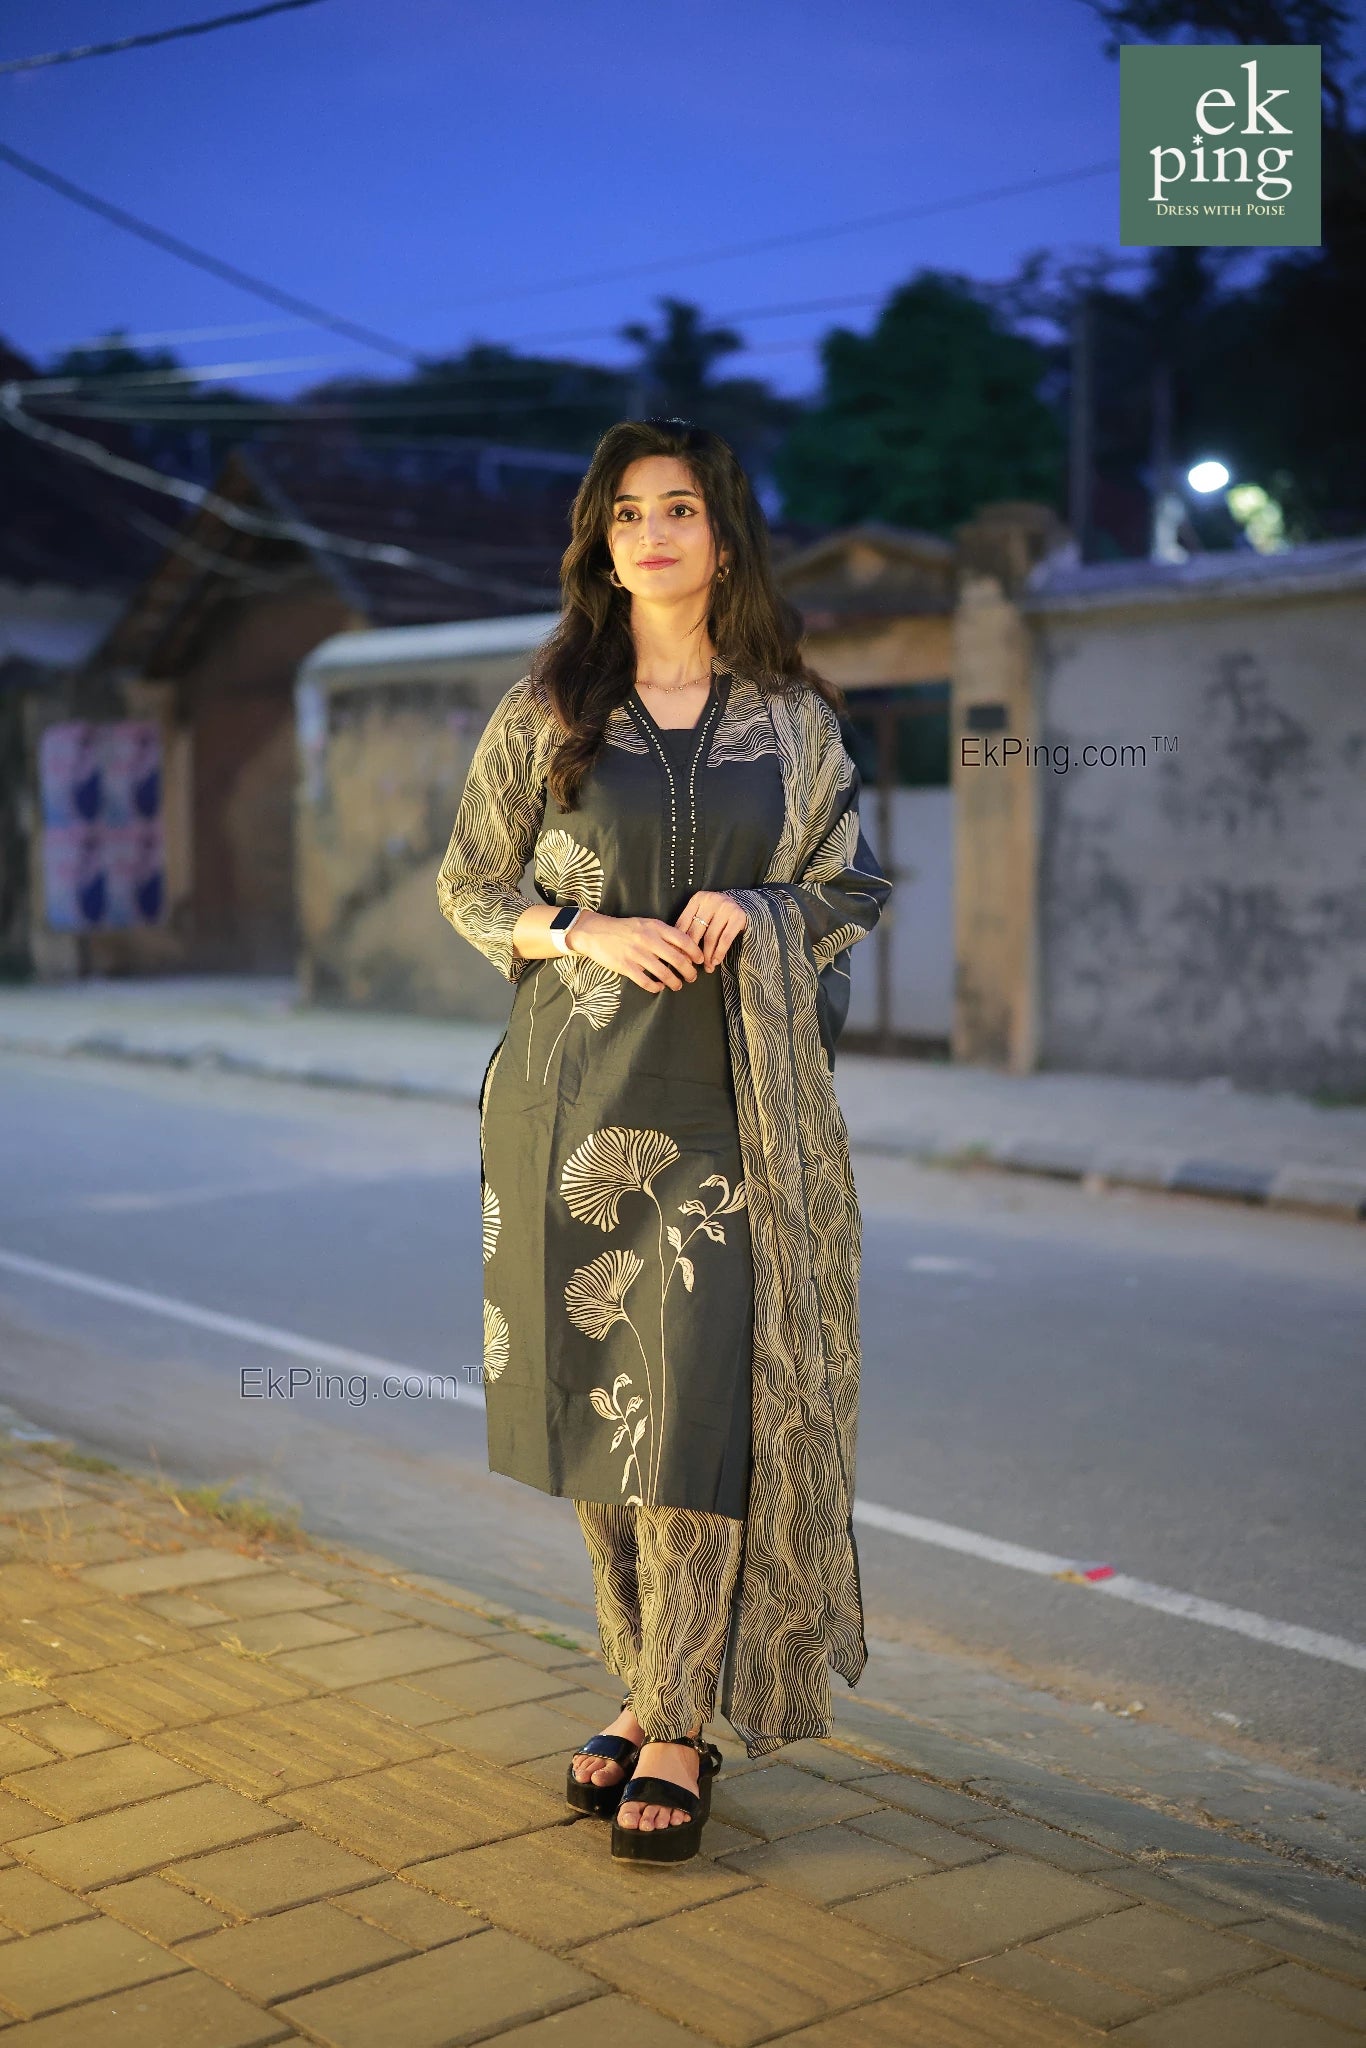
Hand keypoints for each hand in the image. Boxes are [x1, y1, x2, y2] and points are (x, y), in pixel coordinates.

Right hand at [570, 911, 703, 993]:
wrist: (595, 932)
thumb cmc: (623, 929)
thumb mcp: (645, 924)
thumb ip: (663, 934)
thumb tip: (684, 949)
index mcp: (655, 927)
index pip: (683, 940)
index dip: (695, 952)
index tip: (700, 960)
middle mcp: (647, 939)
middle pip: (677, 959)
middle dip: (689, 971)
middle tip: (692, 977)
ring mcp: (636, 954)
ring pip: (664, 973)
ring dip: (675, 982)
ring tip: (678, 985)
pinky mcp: (625, 966)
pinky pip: (646, 982)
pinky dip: (656, 987)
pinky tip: (659, 987)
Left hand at [673, 890, 746, 970]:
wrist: (745, 905)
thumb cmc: (718, 913)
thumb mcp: (703, 913)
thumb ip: (690, 926)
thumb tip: (676, 950)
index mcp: (697, 899)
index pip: (683, 923)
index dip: (679, 943)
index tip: (679, 958)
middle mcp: (711, 900)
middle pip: (696, 931)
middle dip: (692, 952)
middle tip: (691, 966)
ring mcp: (726, 907)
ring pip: (710, 937)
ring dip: (707, 956)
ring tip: (707, 967)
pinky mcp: (738, 916)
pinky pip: (725, 939)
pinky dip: (719, 953)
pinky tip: (716, 962)